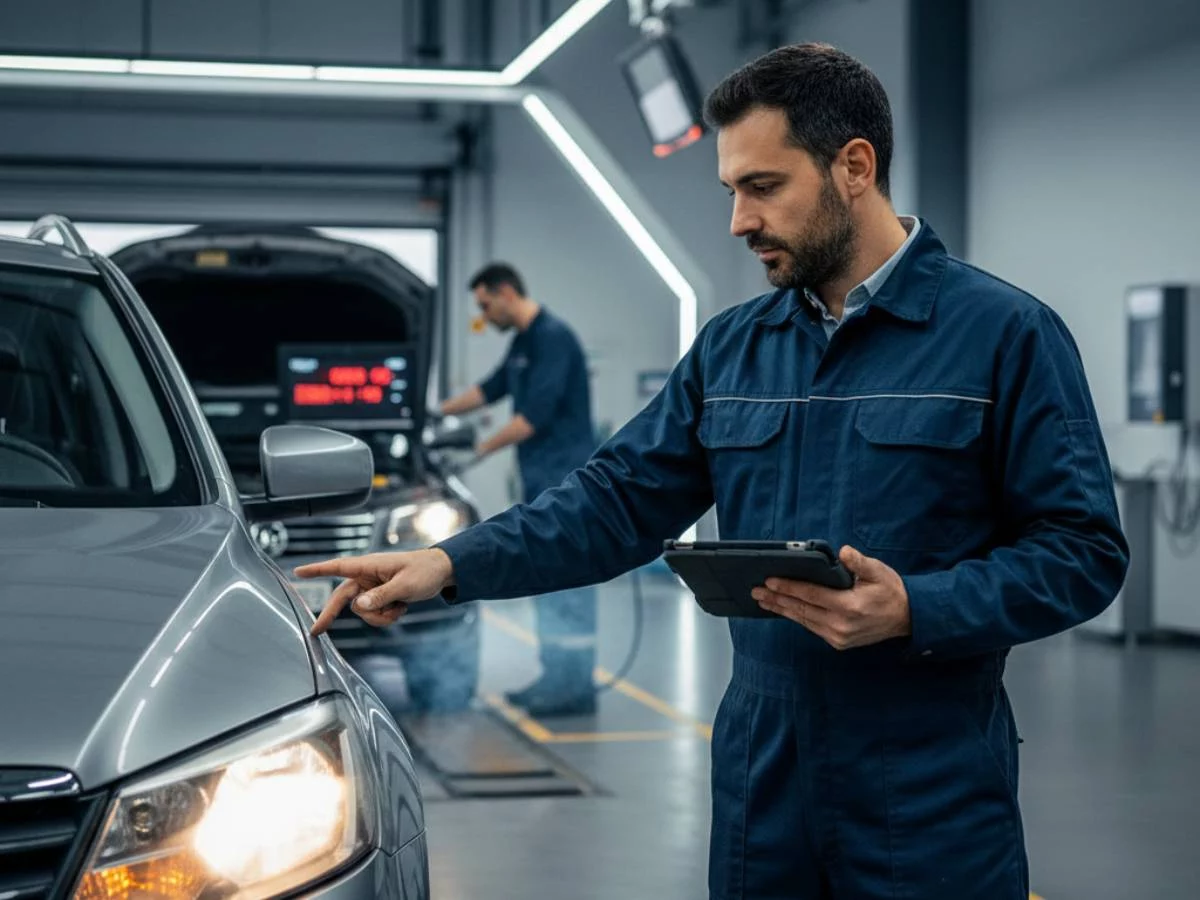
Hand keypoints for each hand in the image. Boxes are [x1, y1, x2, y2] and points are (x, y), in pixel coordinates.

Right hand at [294, 548, 454, 635]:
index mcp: (370, 566)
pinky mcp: (381, 597)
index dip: (317, 570)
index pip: (338, 567)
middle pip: (344, 598)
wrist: (442, 572)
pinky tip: (401, 608)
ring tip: (399, 608)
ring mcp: (374, 588)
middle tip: (316, 631)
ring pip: (362, 611)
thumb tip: (359, 605)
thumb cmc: (424, 571)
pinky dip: (387, 617)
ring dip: (380, 616)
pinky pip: (375, 614)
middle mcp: (367, 577)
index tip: (297, 571)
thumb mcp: (405, 585)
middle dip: (333, 614)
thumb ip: (382, 596)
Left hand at [752, 546, 910, 650]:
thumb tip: (843, 552)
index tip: (769, 581)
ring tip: (763, 601)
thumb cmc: (890, 591)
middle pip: (801, 610)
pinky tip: (784, 609)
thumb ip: (859, 562)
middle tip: (756, 592)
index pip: (811, 595)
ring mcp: (839, 636)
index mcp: (849, 607)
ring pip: (804, 621)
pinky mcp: (839, 642)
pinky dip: (797, 617)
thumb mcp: (878, 571)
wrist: (907, 618)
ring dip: (782, 610)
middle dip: (776, 599)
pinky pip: (812, 627)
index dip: (788, 587)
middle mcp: (841, 625)